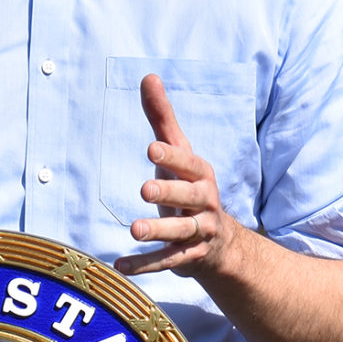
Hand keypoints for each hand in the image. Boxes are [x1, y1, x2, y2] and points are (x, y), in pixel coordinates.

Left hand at [114, 74, 244, 276]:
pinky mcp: (190, 258)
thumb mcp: (179, 154)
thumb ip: (162, 119)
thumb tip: (148, 76)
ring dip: (158, 232)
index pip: (190, 163)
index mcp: (201, 175)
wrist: (221, 244)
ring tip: (133, 230)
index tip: (152, 148)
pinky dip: (146, 265)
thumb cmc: (190, 188)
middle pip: (189, 198)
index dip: (173, 157)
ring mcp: (199, 232)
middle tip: (144, 191)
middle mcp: (205, 203)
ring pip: (181, 233)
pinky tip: (121, 265)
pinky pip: (168, 262)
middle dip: (169, 194)